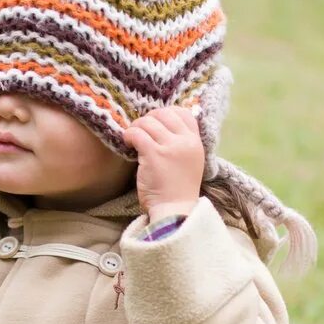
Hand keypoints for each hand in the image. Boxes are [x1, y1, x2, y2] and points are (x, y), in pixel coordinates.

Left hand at [121, 105, 203, 219]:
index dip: (166, 113)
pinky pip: (137, 133)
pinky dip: (128, 135)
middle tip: (140, 130)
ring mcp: (170, 147)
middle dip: (148, 119)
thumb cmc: (177, 190)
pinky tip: (127, 143)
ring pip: (148, 122)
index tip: (155, 123)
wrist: (174, 210)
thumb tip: (162, 125)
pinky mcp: (154, 154)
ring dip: (136, 127)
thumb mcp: (189, 162)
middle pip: (163, 113)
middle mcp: (186, 141)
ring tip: (132, 138)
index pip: (184, 113)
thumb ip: (181, 144)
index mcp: (196, 142)